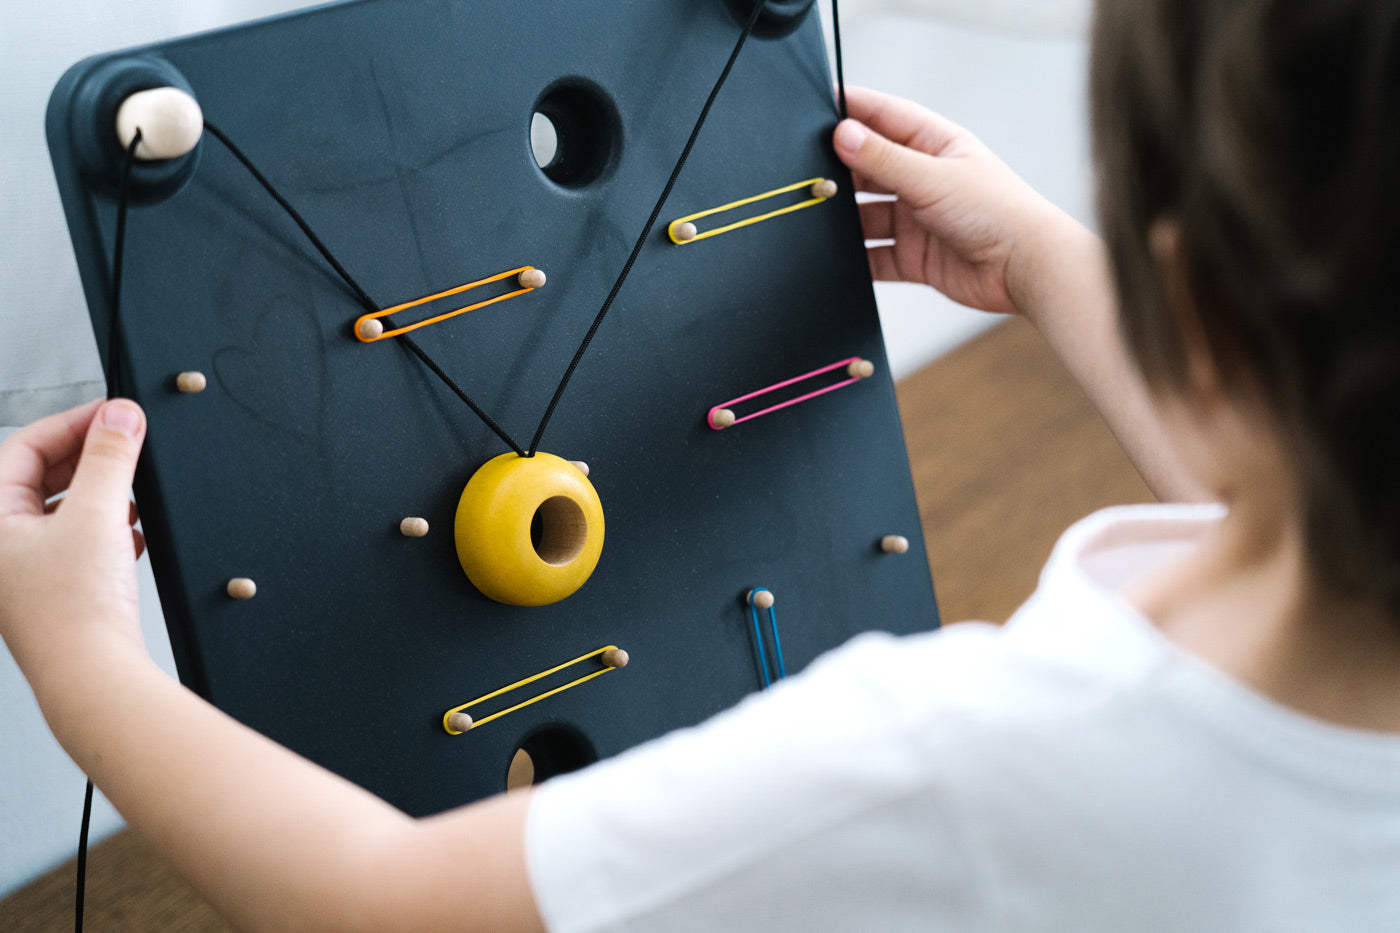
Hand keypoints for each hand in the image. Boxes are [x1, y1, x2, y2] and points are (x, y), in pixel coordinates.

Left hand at [0, 399, 148, 683]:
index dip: (72, 422)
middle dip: (87, 457)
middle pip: (38, 476)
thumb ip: (111, 457)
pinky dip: (105, 527)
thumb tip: (121, 415)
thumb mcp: (98, 514)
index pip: (22, 446)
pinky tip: (130, 532)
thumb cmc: (73, 612)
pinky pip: (76, 541)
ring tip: (131, 488)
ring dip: (99, 493)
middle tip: (127, 441)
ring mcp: (21, 570)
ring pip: (58, 509)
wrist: (92, 678)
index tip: (113, 412)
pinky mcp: (53, 590)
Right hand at [832, 86, 1073, 318]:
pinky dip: (855, 258)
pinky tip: (837, 256)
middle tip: (808, 173)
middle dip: (839, 171)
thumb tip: (843, 134)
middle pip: (867, 168)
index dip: (851, 109)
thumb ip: (884, 159)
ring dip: (843, 219)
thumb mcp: (934, 177)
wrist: (1025, 270)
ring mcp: (916, 219)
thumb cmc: (1000, 212)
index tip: (817, 107)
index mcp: (934, 145)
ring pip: (864, 215)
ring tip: (819, 216)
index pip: (883, 117)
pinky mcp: (913, 257)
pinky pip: (873, 256)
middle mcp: (922, 179)